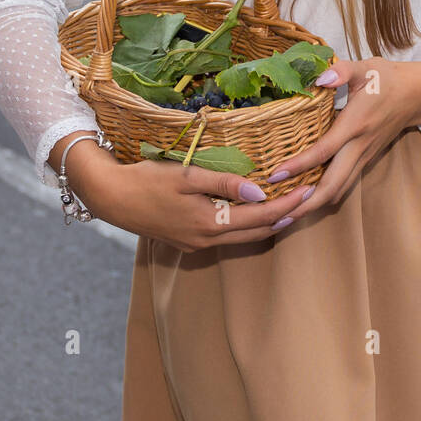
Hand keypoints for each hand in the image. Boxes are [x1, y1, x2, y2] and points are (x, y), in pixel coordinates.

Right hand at [59, 136, 313, 251]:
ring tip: (289, 207)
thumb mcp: (186, 176)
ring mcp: (196, 244)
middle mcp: (206, 240)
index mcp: (209, 224)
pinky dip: (245, 226)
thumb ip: (223, 183)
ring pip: (242, 238)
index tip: (309, 191)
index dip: (287, 206)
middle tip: (308, 201)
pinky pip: (226, 237)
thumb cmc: (147, 180)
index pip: (260, 218)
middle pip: (256, 234)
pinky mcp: (187, 242)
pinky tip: (252, 212)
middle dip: (284, 218)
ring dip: (266, 224)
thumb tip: (259, 191)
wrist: (111, 198)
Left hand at [260, 57, 420, 217]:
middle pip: (332, 185)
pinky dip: (324, 196)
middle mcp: (359, 146)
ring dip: (313, 206)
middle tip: (276, 216)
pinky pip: (343, 184)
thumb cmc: (388, 79)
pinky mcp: (365, 160)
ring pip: (338, 190)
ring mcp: (363, 156)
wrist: (418, 95)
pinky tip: (305, 200)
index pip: (324, 150)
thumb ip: (342, 71)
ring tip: (285, 216)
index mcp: (355, 124)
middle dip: (305, 204)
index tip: (275, 175)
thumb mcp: (366, 67)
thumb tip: (321, 78)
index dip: (299, 165)